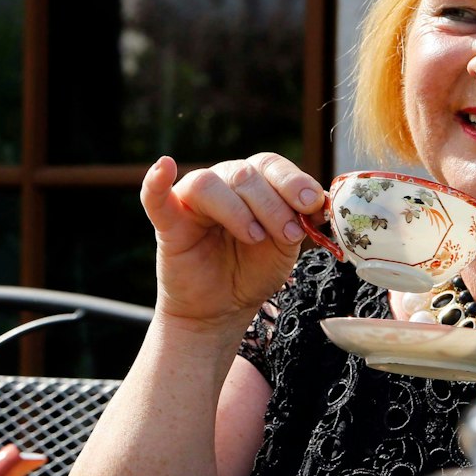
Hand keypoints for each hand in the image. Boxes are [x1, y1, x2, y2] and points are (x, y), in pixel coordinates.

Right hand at [141, 153, 324, 332]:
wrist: (221, 309)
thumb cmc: (251, 272)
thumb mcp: (284, 246)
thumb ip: (298, 220)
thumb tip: (320, 200)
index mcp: (252, 183)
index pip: (270, 166)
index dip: (293, 181)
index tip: (311, 204)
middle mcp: (222, 183)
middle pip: (245, 174)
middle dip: (272, 205)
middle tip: (288, 235)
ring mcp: (191, 201)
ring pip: (210, 184)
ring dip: (239, 211)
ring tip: (255, 238)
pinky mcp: (168, 223)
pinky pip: (155, 196)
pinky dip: (156, 181)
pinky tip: (163, 168)